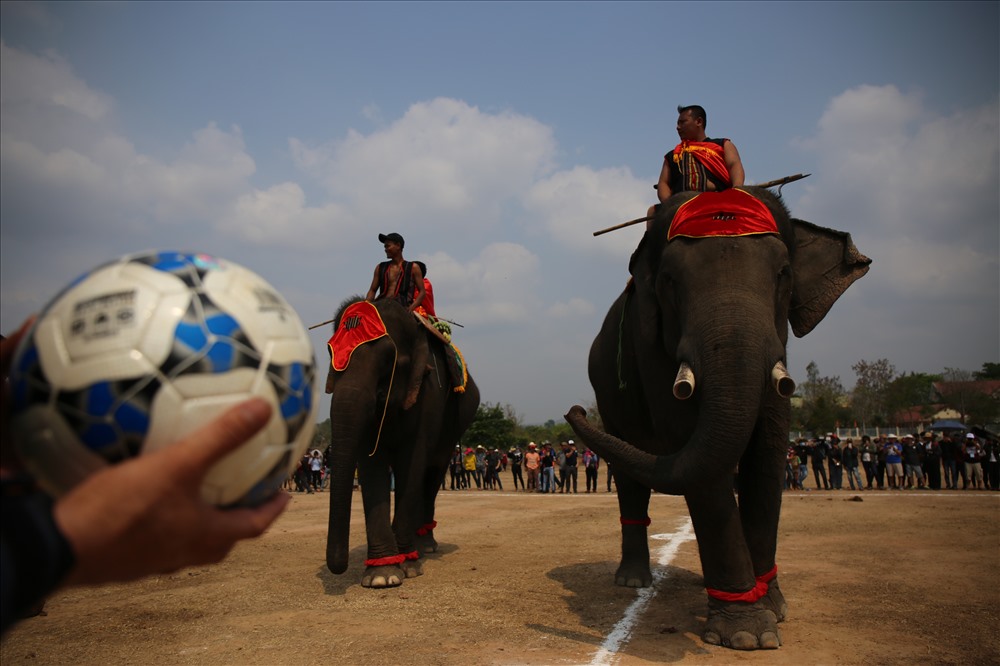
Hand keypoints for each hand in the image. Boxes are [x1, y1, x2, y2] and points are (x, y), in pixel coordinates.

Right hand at [53, 397, 289, 585]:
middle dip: (238, 514)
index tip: (284, 494)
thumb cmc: (122, 511)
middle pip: (224, 538)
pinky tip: (148, 494)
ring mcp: (152, 561)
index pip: (254, 526)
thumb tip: (262, 408)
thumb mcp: (176, 465)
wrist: (59, 548)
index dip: (273, 509)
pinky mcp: (124, 558)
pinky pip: (157, 536)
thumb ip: (220, 437)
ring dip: (200, 518)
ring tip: (198, 490)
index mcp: (205, 538)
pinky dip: (165, 517)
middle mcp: (183, 555)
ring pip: (189, 541)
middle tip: (246, 492)